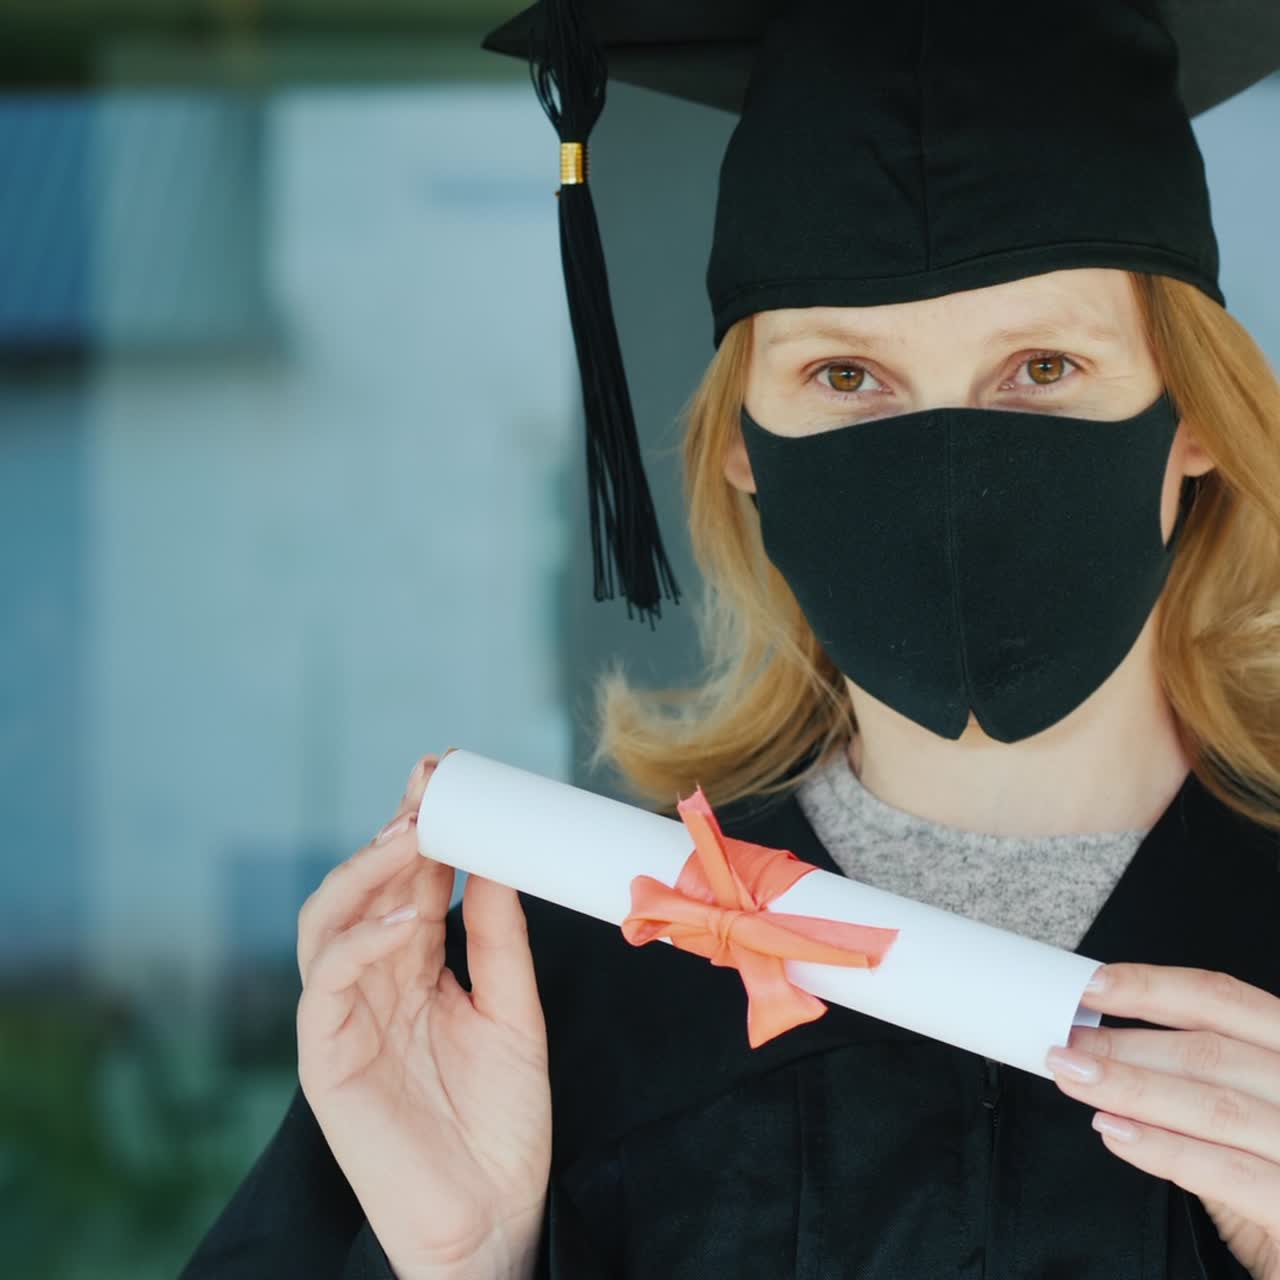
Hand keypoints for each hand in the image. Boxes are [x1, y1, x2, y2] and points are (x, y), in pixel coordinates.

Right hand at [296, 753, 552, 1279]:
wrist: (493, 1216)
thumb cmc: (502, 1121)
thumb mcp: (514, 1010)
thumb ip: (498, 939)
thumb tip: (496, 859)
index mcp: (415, 966)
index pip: (407, 880)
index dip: (424, 826)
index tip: (450, 773)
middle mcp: (373, 981)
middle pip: (363, 888)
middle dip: (392, 831)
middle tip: (429, 786)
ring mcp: (344, 1018)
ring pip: (327, 923)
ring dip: (366, 872)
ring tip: (412, 835)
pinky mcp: (326, 1061)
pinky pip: (327, 989)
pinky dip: (360, 945)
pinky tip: (405, 922)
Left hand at [1044, 962, 1279, 1279]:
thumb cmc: (1267, 1185)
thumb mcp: (1232, 1123)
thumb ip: (1188, 1082)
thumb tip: (1102, 1049)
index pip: (1226, 1002)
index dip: (1152, 988)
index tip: (1089, 986)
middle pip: (1213, 1053)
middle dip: (1126, 1046)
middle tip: (1066, 1045)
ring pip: (1216, 1107)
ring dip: (1131, 1089)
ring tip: (1073, 1078)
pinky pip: (1229, 1172)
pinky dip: (1164, 1148)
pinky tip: (1114, 1133)